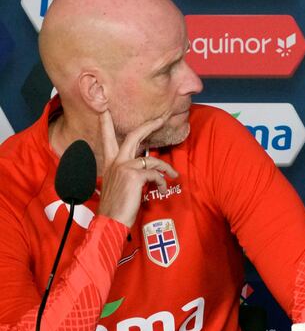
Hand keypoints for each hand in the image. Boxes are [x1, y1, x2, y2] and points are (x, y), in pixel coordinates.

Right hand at [97, 111, 178, 227]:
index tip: (105, 109)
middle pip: (134, 136)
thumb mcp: (118, 184)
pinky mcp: (135, 175)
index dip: (106, 123)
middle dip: (150, 125)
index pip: (107, 138)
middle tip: (162, 118)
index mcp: (110, 162)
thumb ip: (128, 172)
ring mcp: (124, 167)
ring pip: (153, 160)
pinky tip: (163, 189)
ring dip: (166, 169)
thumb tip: (146, 170)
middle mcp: (116, 161)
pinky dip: (162, 181)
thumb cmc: (117, 206)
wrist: (111, 221)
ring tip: (173, 176)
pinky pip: (156, 174)